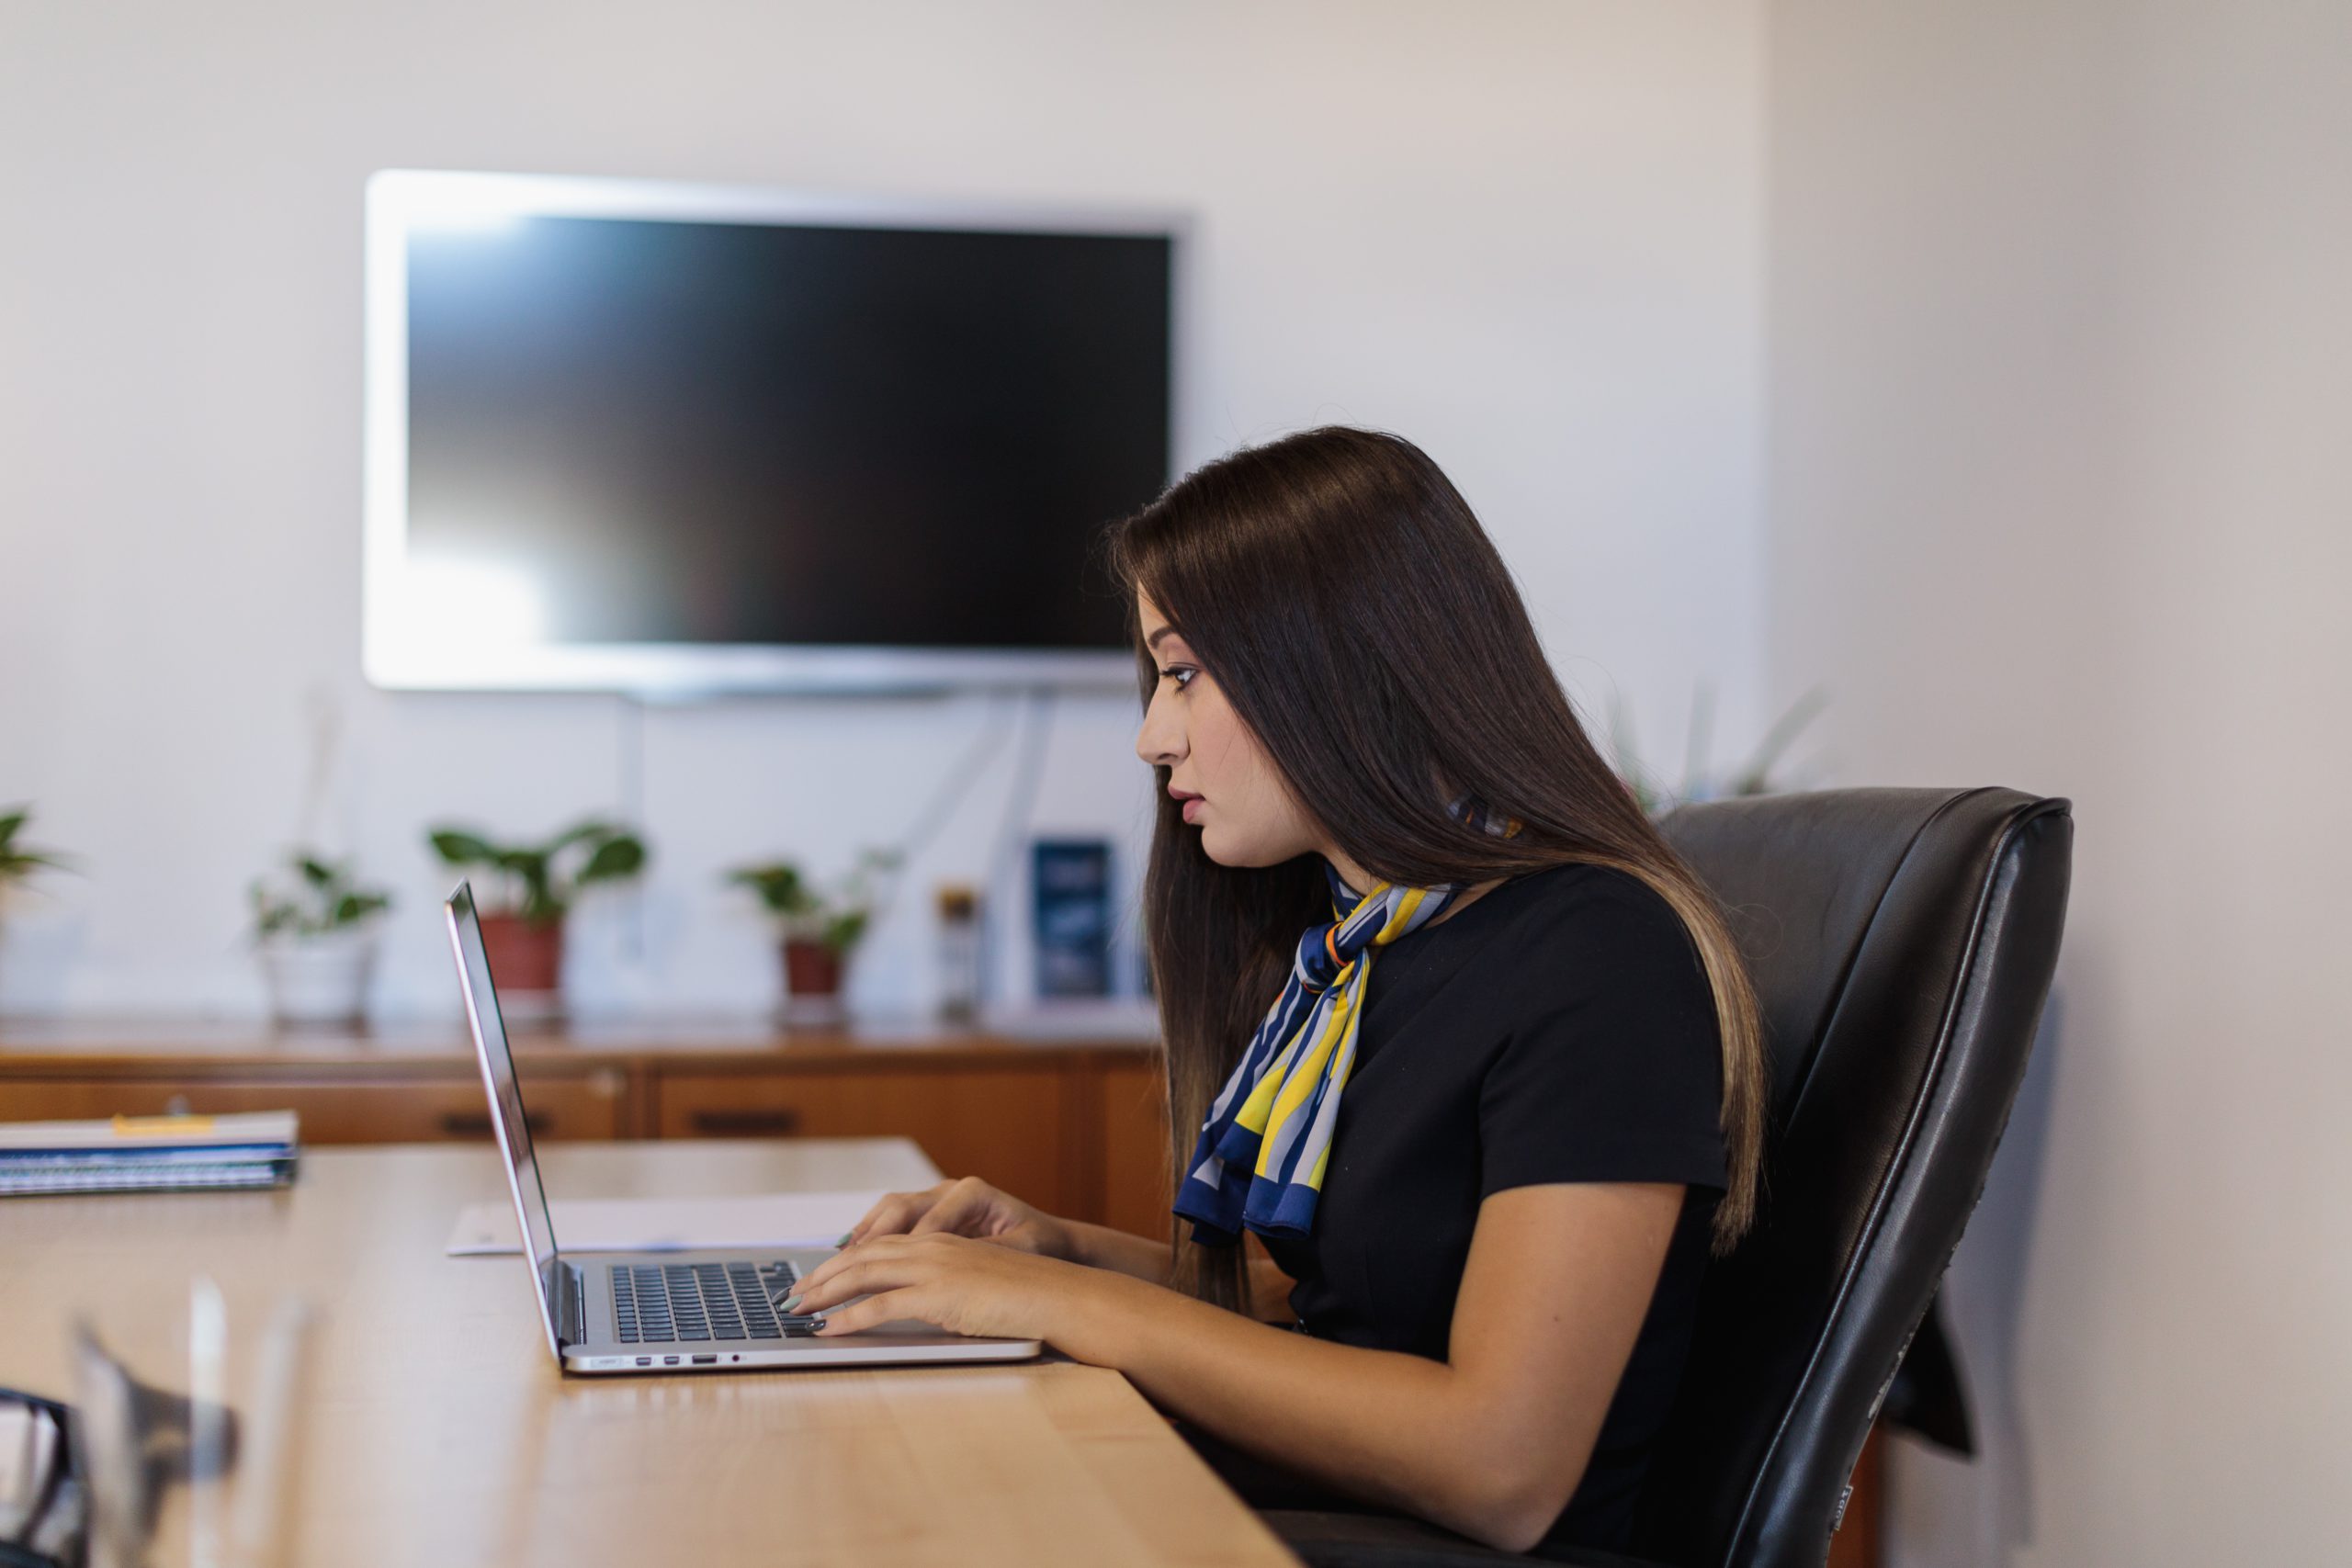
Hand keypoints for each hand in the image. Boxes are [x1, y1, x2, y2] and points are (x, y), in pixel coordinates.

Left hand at [790, 1230, 1114, 1343]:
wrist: (1059, 1294)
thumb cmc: (1027, 1295)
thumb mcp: (977, 1284)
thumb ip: (943, 1286)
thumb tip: (913, 1304)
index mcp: (942, 1240)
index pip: (880, 1244)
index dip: (844, 1259)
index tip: (817, 1277)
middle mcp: (933, 1246)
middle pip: (863, 1254)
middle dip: (823, 1274)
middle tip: (794, 1293)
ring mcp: (935, 1267)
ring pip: (864, 1273)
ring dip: (825, 1292)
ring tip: (798, 1309)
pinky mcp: (939, 1293)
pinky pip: (881, 1304)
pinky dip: (848, 1317)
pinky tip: (827, 1329)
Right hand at [842, 1176, 1074, 1259]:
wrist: (1049, 1235)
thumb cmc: (1038, 1242)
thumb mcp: (1020, 1249)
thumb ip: (987, 1253)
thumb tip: (955, 1264)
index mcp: (972, 1193)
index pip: (929, 1221)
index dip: (903, 1249)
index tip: (882, 1274)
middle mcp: (949, 1189)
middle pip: (899, 1208)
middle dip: (868, 1239)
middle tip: (840, 1266)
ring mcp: (937, 1198)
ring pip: (890, 1209)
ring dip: (863, 1234)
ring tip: (837, 1260)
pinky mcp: (930, 1212)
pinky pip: (892, 1219)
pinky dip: (871, 1235)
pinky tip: (850, 1254)